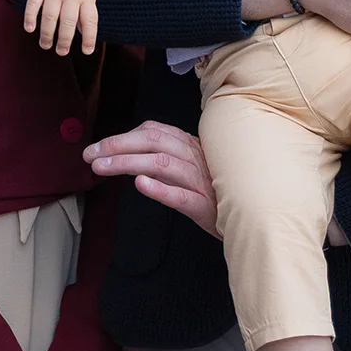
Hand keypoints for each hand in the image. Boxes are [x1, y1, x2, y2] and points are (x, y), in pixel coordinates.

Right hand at [23, 0, 100, 55]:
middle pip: (68, 21)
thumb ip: (87, 12)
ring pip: (49, 15)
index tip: (86, 52)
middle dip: (64, 40)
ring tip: (45, 45)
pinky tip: (30, 29)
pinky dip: (30, 17)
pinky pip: (33, 3)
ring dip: (47, 33)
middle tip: (61, 52)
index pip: (90, 20)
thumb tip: (84, 36)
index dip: (89, 38)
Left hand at [86, 122, 346, 246]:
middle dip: (117, 146)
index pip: (155, 131)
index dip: (124, 136)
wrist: (261, 218)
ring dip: (128, 163)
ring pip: (162, 164)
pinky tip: (141, 186)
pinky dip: (161, 190)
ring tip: (101, 167)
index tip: (98, 147)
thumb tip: (138, 159)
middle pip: (153, 143)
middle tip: (89, 155)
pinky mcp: (208, 208)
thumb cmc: (226, 194)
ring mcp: (203, 182)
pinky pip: (183, 196)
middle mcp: (198, 159)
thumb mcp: (200, 171)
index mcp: (194, 148)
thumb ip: (173, 160)